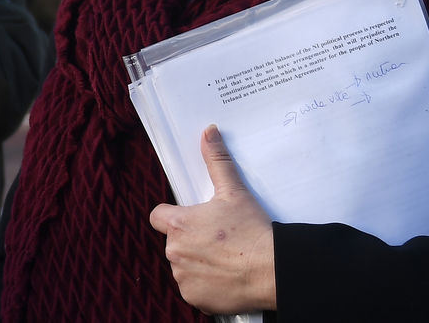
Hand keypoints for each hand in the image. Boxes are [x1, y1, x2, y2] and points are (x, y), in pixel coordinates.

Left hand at [150, 125, 275, 313]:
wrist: (271, 269)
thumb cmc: (252, 229)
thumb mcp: (234, 191)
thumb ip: (217, 160)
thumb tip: (208, 131)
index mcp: (179, 224)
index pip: (158, 216)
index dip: (173, 214)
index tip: (192, 217)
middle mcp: (174, 252)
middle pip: (174, 241)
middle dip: (191, 238)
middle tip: (219, 236)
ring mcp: (183, 278)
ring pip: (183, 265)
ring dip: (197, 261)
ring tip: (225, 256)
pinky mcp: (194, 298)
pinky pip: (193, 287)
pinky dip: (206, 282)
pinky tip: (226, 275)